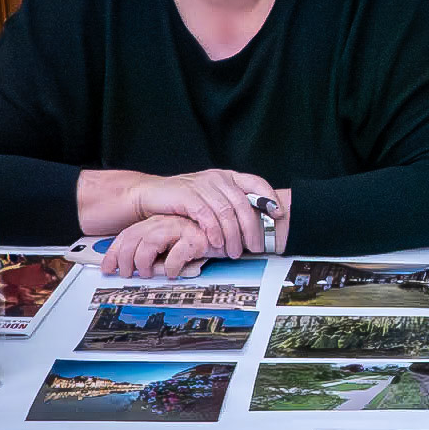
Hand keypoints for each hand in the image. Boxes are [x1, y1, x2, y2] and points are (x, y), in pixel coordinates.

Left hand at [101, 214, 210, 277]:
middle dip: (125, 260)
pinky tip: (173, 272)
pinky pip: (176, 254)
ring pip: (148, 244)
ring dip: (144, 263)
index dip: (114, 253)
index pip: (127, 235)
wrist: (228, 233)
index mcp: (155, 223)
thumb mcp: (170, 245)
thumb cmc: (200, 240)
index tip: (107, 268)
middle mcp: (164, 222)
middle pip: (133, 239)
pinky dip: (171, 266)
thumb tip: (136, 270)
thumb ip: (155, 254)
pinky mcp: (195, 236)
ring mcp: (179, 227)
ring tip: (149, 274)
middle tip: (128, 275)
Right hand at [129, 169, 276, 258]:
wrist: (150, 195)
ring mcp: (201, 185)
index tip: (278, 214)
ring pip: (226, 211)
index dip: (269, 197)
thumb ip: (230, 208)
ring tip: (234, 252)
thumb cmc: (183, 202)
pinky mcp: (186, 195)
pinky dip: (214, 231)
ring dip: (233, 235)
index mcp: (227, 177)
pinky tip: (216, 243)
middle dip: (251, 228)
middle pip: (242, 203)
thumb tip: (256, 227)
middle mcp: (217, 178)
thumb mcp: (211, 200)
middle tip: (255, 247)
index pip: (256, 182)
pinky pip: (206, 215)